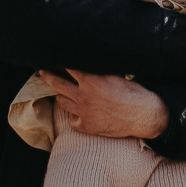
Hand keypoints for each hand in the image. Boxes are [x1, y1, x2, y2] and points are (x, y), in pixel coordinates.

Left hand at [44, 70, 168, 139]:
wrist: (142, 115)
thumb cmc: (132, 93)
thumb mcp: (115, 75)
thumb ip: (97, 72)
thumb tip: (86, 64)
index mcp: (90, 80)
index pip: (68, 68)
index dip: (60, 62)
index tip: (54, 60)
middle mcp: (83, 96)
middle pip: (57, 84)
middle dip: (48, 76)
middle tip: (43, 73)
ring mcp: (83, 113)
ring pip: (62, 103)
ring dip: (63, 97)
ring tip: (63, 94)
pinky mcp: (87, 127)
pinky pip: (72, 120)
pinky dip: (75, 116)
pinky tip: (79, 113)